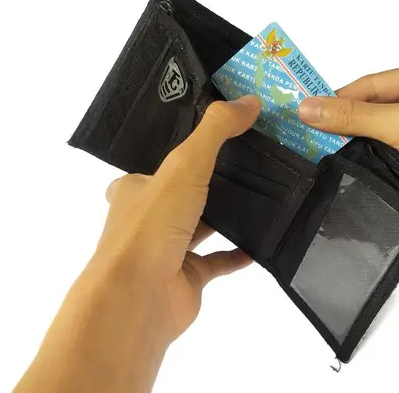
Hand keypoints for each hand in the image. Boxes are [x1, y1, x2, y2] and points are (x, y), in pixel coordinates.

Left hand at [14, 95, 261, 392]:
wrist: (139, 298)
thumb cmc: (152, 226)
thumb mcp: (185, 165)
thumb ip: (216, 131)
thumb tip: (250, 100)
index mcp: (135, 190)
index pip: (158, 165)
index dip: (184, 153)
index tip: (219, 139)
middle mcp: (148, 219)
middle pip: (183, 196)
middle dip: (211, 184)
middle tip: (252, 165)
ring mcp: (167, 251)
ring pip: (202, 228)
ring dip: (227, 217)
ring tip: (264, 196)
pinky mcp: (187, 279)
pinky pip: (218, 261)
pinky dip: (238, 252)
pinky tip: (261, 242)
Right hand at [298, 55, 398, 272]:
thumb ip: (354, 116)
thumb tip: (309, 107)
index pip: (375, 82)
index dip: (340, 98)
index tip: (308, 111)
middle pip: (381, 103)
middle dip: (351, 120)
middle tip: (313, 133)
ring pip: (390, 127)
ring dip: (365, 139)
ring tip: (328, 149)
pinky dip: (381, 154)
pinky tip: (360, 163)